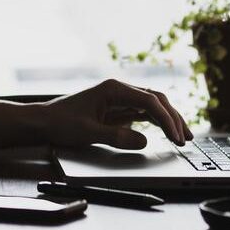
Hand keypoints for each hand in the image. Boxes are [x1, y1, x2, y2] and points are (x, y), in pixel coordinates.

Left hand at [40, 79, 192, 148]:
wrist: (44, 121)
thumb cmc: (61, 123)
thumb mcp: (88, 132)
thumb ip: (116, 136)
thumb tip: (144, 140)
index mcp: (113, 89)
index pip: (149, 101)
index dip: (166, 119)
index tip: (176, 136)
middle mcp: (119, 90)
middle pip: (155, 100)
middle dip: (173, 118)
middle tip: (186, 138)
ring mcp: (119, 98)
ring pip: (152, 105)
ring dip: (168, 119)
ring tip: (183, 136)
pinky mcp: (117, 109)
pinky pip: (143, 113)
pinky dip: (157, 122)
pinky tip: (167, 132)